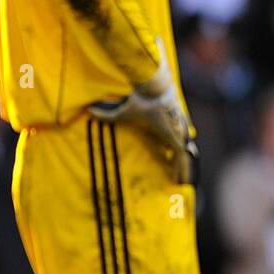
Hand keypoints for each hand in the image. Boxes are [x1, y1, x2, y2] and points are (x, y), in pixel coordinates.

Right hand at [88, 38, 196, 182]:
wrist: (154, 90)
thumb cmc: (140, 101)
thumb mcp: (122, 112)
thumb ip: (107, 115)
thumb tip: (90, 111)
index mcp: (164, 126)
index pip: (170, 142)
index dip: (170, 152)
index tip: (167, 160)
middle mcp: (173, 130)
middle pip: (179, 150)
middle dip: (179, 163)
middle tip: (177, 176)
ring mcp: (179, 134)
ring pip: (182, 156)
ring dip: (182, 169)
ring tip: (179, 182)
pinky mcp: (178, 139)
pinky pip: (182, 159)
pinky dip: (181, 169)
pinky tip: (178, 180)